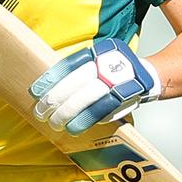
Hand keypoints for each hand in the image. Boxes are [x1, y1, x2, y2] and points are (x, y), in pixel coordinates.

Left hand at [28, 38, 161, 135]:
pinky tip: (73, 127)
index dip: (51, 79)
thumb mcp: (96, 61)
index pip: (68, 65)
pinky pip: (99, 112)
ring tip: (54, 122)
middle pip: (74, 84)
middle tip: (41, 110)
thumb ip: (77, 69)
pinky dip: (84, 121)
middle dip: (55, 99)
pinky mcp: (122, 100)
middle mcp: (105, 66)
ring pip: (85, 99)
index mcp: (96, 54)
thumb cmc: (112, 70)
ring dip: (66, 113)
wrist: (146, 76)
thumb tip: (49, 85)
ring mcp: (115, 83)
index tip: (36, 91)